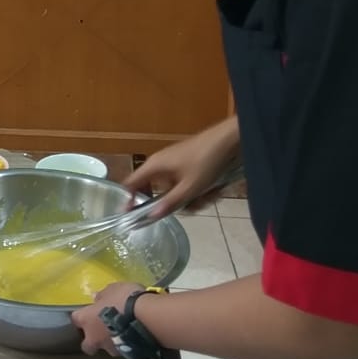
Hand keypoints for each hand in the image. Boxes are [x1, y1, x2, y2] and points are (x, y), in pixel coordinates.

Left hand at [71, 282, 145, 355]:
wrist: (146, 316)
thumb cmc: (124, 298)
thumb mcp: (112, 289)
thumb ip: (102, 296)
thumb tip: (97, 298)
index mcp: (86, 319)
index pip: (76, 319)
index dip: (82, 316)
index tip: (89, 312)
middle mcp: (94, 337)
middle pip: (87, 344)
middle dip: (92, 339)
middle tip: (101, 330)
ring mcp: (110, 347)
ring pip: (106, 347)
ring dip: (111, 341)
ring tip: (121, 331)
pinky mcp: (126, 353)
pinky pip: (122, 349)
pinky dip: (125, 343)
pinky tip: (132, 335)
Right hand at [125, 118, 240, 219]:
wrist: (229, 140)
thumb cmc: (205, 162)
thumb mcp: (189, 188)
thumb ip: (169, 203)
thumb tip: (151, 217)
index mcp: (153, 166)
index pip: (130, 184)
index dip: (128, 200)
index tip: (132, 217)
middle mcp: (160, 164)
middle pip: (156, 191)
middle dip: (173, 203)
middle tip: (190, 207)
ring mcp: (173, 164)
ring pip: (174, 189)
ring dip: (190, 198)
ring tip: (209, 196)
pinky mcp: (186, 164)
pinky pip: (184, 183)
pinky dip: (196, 190)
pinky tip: (212, 190)